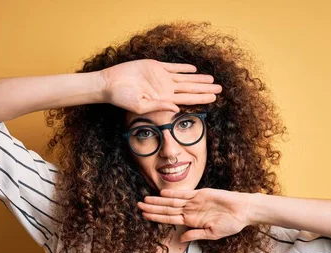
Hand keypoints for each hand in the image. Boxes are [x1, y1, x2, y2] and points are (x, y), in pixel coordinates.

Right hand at [99, 59, 221, 113]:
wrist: (110, 84)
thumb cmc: (122, 98)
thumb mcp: (141, 106)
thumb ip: (159, 106)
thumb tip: (176, 108)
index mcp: (164, 99)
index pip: (187, 99)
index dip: (201, 98)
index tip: (214, 98)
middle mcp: (165, 89)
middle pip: (190, 88)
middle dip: (205, 89)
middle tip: (220, 89)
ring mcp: (161, 77)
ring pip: (185, 78)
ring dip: (199, 79)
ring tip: (212, 80)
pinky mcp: (155, 67)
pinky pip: (172, 67)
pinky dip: (183, 68)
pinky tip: (194, 70)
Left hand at [136, 188, 253, 241]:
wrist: (243, 210)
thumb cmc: (231, 224)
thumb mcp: (213, 234)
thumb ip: (196, 235)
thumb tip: (181, 239)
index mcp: (191, 222)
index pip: (169, 220)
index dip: (156, 218)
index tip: (144, 216)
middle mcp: (190, 211)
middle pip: (167, 210)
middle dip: (152, 208)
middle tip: (138, 206)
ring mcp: (194, 202)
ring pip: (172, 201)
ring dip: (158, 200)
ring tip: (145, 199)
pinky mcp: (200, 194)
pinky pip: (184, 193)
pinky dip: (173, 193)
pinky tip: (162, 193)